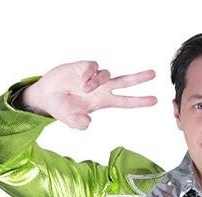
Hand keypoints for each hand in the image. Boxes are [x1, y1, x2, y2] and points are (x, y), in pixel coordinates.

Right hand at [21, 60, 156, 129]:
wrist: (46, 96)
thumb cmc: (62, 109)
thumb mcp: (71, 121)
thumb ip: (79, 124)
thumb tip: (88, 122)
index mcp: (103, 102)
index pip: (125, 101)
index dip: (139, 101)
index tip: (155, 100)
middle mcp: (101, 88)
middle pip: (124, 82)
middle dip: (139, 79)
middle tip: (154, 74)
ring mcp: (93, 77)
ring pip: (106, 74)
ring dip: (97, 81)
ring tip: (84, 88)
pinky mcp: (83, 66)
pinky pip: (93, 66)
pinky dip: (89, 73)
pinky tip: (81, 80)